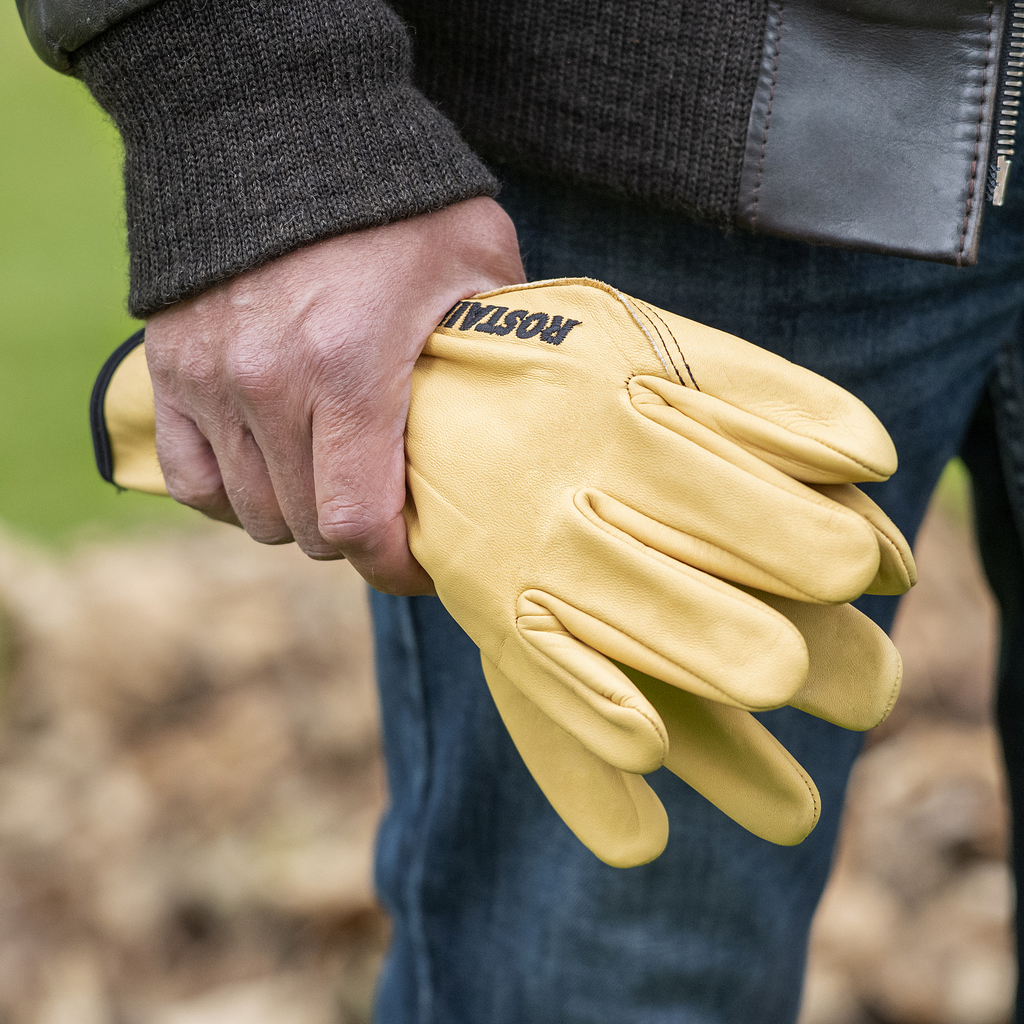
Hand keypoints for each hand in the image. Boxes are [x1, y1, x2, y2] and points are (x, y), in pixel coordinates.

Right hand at [143, 197, 524, 594]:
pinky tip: (270, 473)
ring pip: (253, 513)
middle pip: (306, 528)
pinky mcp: (172, 369)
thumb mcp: (475, 257)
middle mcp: (268, 387)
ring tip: (336, 486)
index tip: (422, 564)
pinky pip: (193, 480)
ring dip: (300, 516)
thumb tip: (532, 399)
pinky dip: (231, 494)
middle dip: (357, 537)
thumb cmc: (392, 199)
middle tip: (390, 512)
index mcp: (348, 371)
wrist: (278, 127)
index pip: (356, 524)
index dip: (393, 566)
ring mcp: (211, 381)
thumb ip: (505, 336)